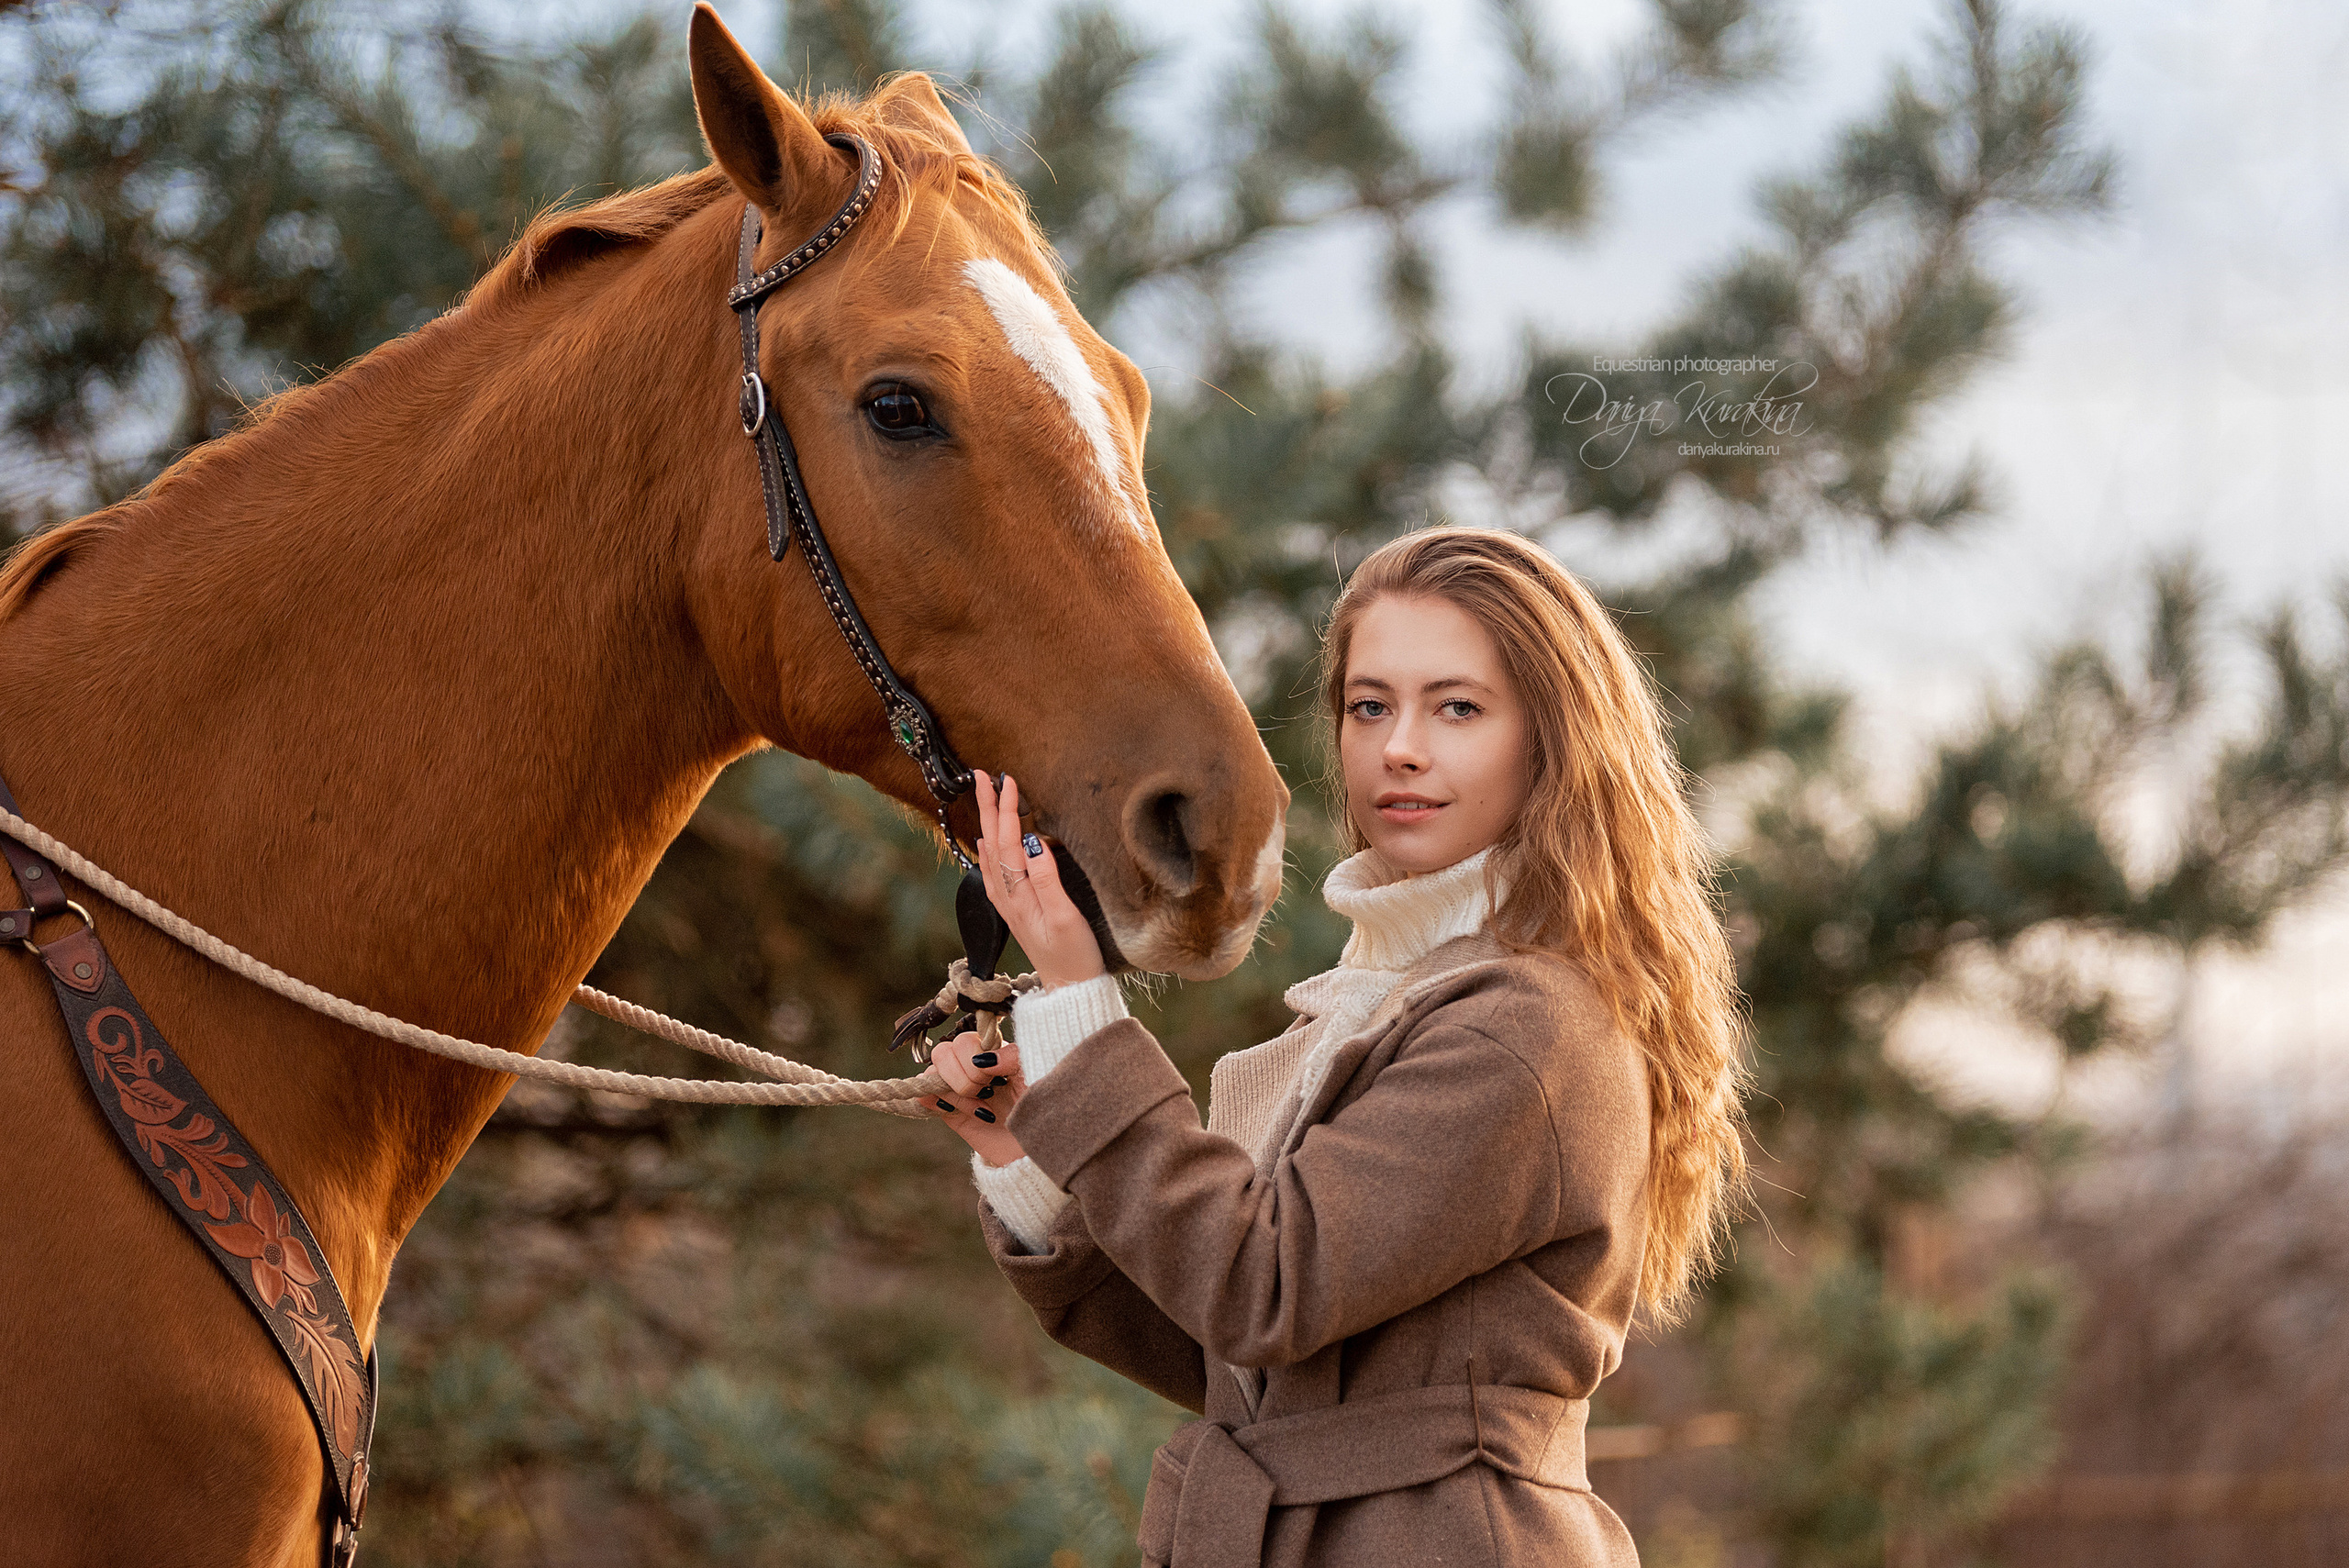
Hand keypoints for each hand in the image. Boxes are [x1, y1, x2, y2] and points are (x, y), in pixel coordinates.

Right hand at [928, 1030, 1028, 1165]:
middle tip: (987, 1092)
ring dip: (955, 1093)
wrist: (1035, 1147)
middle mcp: (971, 1067)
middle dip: (964, 1077)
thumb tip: (981, 1060)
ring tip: (980, 1108)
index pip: (964, 1041)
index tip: (994, 1077)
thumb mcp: (1035, 1074)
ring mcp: (958, 1088)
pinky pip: (923, 1096)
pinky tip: (959, 1112)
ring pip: (931, 1073)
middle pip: (943, 1053)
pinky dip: (934, 1101)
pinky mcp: (949, 1112)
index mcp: (992, 1051)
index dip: (973, 1058)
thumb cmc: (1041, 1105)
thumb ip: (1011, 1057)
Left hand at [973, 769, 1105, 990]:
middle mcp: (1007, 897)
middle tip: (983, 775)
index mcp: (1018, 895)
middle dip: (988, 807)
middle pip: (992, 843)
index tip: (1008, 780)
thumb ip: (1047, 879)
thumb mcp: (1065, 917)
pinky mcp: (1016, 908)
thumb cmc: (1074, 956)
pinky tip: (990, 840)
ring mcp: (1009, 903)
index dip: (1007, 809)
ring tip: (986, 796)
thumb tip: (1033, 841)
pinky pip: (996, 869)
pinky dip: (992, 847)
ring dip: (988, 823)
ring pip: (991, 854)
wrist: (1070, 990)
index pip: (1008, 841)